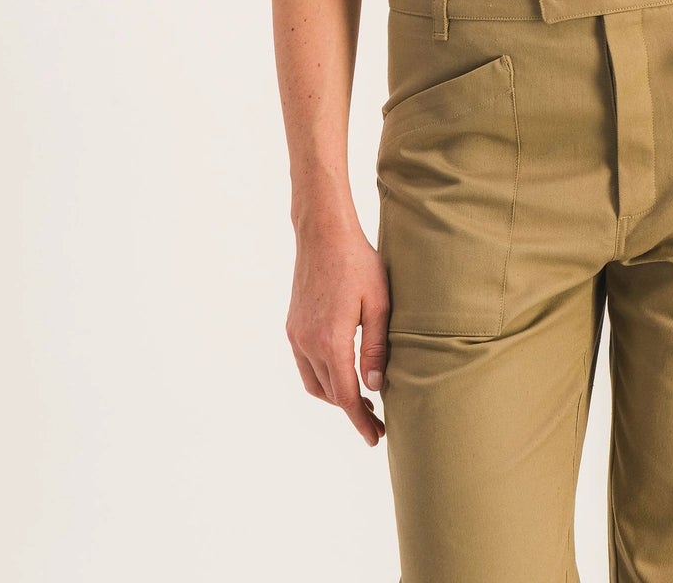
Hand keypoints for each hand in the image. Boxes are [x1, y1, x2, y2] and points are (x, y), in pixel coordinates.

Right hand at [286, 209, 388, 448]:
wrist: (323, 233)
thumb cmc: (358, 262)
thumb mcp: (379, 303)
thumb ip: (377, 347)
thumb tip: (375, 387)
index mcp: (331, 341)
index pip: (346, 396)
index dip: (361, 421)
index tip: (375, 438)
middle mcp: (308, 343)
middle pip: (331, 393)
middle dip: (352, 411)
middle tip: (377, 420)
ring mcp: (297, 335)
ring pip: (314, 382)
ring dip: (336, 395)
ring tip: (362, 399)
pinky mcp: (293, 325)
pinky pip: (305, 364)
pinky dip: (323, 377)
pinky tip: (341, 373)